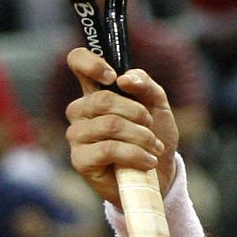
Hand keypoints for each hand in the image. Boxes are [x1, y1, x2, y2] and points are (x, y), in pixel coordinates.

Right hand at [64, 48, 179, 207]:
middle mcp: (81, 111)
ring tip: (153, 147)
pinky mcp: (80, 160)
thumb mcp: (158, 106)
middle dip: (137, 113)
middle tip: (150, 126)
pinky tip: (147, 161)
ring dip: (141, 136)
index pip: (77, 62)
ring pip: (109, 125)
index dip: (90, 63)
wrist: (160, 175)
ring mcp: (77, 136)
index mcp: (96, 91)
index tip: (113, 77)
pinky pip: (109, 149)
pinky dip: (136, 154)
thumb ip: (145, 85)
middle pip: (101, 99)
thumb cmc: (155, 137)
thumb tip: (124, 79)